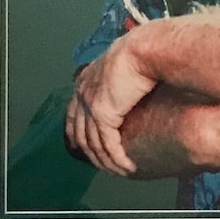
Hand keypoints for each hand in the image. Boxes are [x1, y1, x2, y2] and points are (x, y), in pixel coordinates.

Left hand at [65, 36, 155, 175]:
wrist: (145, 49)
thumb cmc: (142, 50)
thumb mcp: (123, 63)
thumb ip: (119, 77)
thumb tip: (130, 84)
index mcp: (86, 79)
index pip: (73, 113)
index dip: (76, 132)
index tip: (81, 145)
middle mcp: (83, 93)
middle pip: (80, 133)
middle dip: (90, 153)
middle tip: (102, 164)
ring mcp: (91, 105)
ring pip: (93, 144)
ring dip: (106, 161)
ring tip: (118, 169)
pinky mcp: (104, 115)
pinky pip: (108, 145)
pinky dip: (117, 159)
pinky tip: (125, 166)